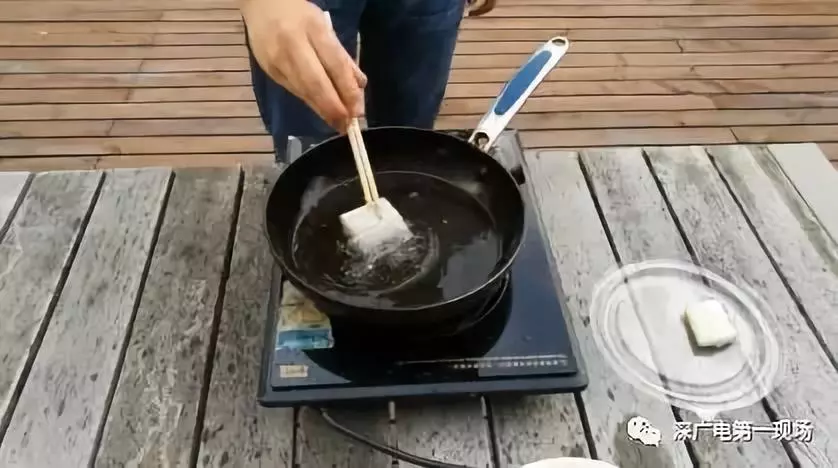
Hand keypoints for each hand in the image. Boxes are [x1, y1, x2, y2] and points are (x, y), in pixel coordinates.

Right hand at [240, 0, 366, 130]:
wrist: (260, 5)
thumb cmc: (299, 15)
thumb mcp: (325, 28)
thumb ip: (342, 57)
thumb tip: (359, 86)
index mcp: (313, 29)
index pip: (335, 65)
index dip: (347, 91)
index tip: (358, 111)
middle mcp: (292, 45)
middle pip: (316, 84)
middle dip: (333, 108)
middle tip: (347, 125)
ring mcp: (277, 60)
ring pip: (303, 91)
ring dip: (322, 110)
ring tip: (338, 123)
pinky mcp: (268, 71)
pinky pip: (293, 90)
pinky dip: (310, 102)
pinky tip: (321, 110)